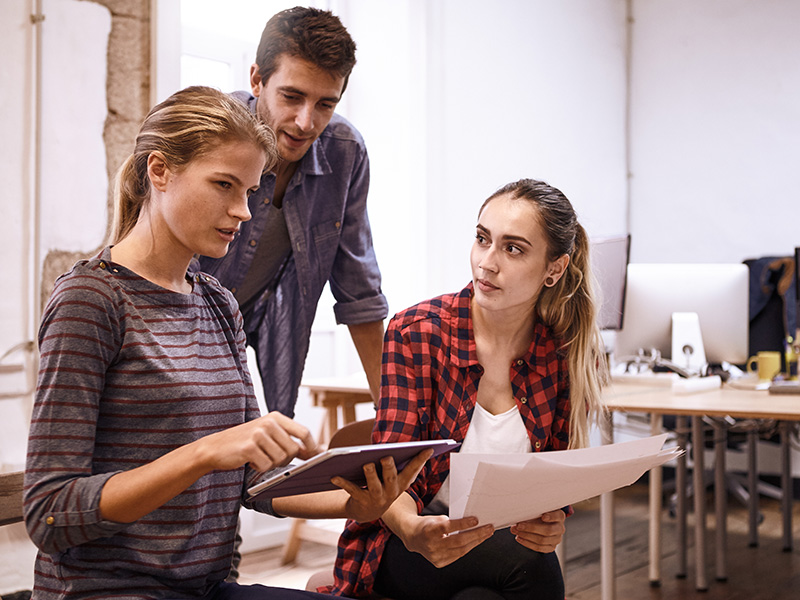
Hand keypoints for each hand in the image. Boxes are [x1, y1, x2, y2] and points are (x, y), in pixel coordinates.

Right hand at [195, 412, 318, 473]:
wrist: (214, 447)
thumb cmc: (244, 443)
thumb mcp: (268, 435)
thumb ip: (288, 440)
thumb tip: (314, 451)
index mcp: (276, 417)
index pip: (304, 432)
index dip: (311, 447)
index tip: (314, 457)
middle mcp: (269, 423)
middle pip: (293, 449)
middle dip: (285, 460)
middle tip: (271, 459)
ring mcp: (258, 434)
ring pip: (280, 460)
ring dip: (271, 464)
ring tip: (258, 457)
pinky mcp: (249, 448)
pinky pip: (266, 466)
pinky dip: (259, 468)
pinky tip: (250, 461)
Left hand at [332, 449, 433, 522]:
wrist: (365, 512)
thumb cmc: (380, 488)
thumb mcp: (393, 480)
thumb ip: (398, 466)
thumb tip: (403, 448)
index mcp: (400, 484)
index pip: (413, 470)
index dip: (421, 460)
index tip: (428, 448)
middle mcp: (391, 492)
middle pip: (391, 478)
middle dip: (389, 468)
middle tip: (387, 457)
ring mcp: (376, 498)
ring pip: (374, 485)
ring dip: (370, 474)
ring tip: (366, 464)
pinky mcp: (361, 501)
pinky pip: (352, 490)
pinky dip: (343, 482)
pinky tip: (334, 476)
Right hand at [400, 514, 493, 567]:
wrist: (413, 537)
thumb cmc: (427, 525)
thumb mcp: (436, 518)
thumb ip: (451, 522)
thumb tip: (471, 524)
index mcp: (429, 530)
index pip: (448, 527)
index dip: (463, 524)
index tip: (476, 520)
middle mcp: (432, 545)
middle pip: (459, 541)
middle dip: (477, 535)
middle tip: (489, 528)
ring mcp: (435, 556)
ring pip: (461, 550)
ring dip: (476, 542)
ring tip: (486, 534)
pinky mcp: (439, 563)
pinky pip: (458, 556)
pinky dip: (468, 548)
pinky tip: (476, 541)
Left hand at [509, 509, 565, 552]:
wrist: (544, 524)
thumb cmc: (540, 514)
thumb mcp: (539, 510)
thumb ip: (532, 511)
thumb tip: (517, 515)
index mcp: (560, 516)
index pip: (558, 516)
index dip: (551, 517)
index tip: (543, 516)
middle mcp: (560, 528)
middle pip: (548, 530)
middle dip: (531, 528)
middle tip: (518, 525)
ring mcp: (557, 539)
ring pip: (542, 540)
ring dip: (526, 536)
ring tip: (516, 531)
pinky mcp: (551, 547)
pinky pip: (539, 548)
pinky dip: (527, 543)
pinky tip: (519, 538)